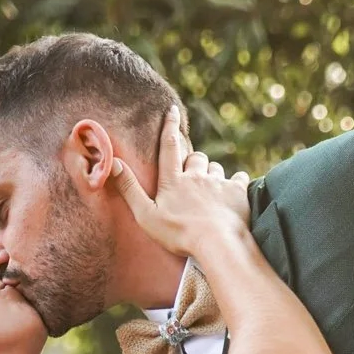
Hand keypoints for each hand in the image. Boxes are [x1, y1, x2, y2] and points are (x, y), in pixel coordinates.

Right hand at [111, 106, 250, 256]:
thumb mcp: (146, 215)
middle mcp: (196, 176)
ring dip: (212, 174)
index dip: (169, 127)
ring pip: (216, 168)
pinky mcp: (237, 192)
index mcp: (173, 181)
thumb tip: (113, 162)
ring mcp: (218, 183)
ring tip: (210, 189)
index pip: (169, 146)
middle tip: (191, 174)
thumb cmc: (178, 233)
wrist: (216, 242)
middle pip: (196, 157)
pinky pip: (239, 178)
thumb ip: (129, 188)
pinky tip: (235, 189)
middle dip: (193, 161)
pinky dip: (236, 182)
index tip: (172, 110)